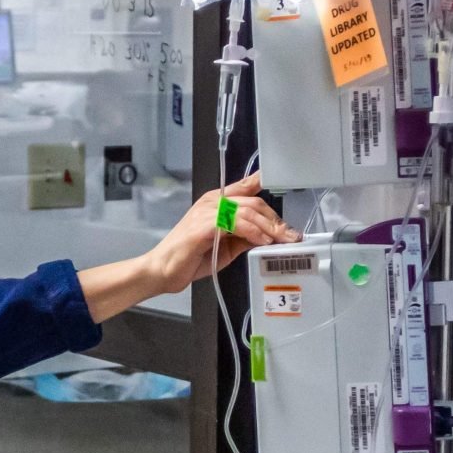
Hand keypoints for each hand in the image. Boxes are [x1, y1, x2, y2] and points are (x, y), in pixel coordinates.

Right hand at [146, 173, 295, 291]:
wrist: (162, 271)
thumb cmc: (191, 258)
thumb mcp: (227, 246)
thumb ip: (245, 237)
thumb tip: (269, 235)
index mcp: (216, 203)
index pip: (244, 186)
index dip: (262, 182)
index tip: (280, 180)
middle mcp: (212, 202)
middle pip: (253, 202)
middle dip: (275, 219)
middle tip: (290, 234)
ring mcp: (206, 212)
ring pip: (247, 211)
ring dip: (268, 226)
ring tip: (281, 240)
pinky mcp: (203, 226)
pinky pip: (235, 223)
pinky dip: (252, 231)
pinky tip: (262, 240)